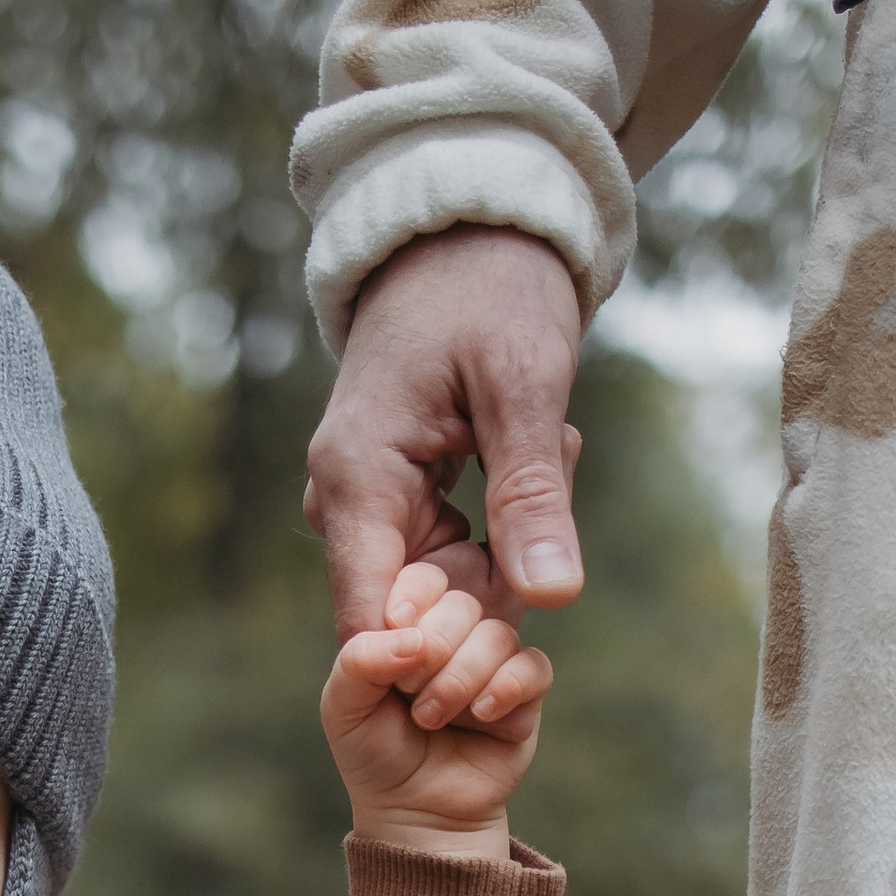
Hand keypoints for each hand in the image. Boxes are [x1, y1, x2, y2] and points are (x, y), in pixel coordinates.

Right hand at [306, 225, 584, 638]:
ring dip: (512, 539)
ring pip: (447, 591)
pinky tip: (525, 449)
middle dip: (501, 575)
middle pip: (418, 618)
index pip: (368, 626)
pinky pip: (454, 561)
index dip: (433, 660)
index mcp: (355, 480)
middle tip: (551, 461)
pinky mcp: (395, 508)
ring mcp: (365, 510)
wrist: (463, 235)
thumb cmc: (490, 288)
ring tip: (539, 441)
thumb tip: (552, 601)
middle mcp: (343, 506)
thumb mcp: (525, 385)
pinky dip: (506, 525)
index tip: (510, 627)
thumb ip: (533, 494)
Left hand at [322, 560, 551, 854]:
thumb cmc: (375, 755)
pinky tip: (481, 716)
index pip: (424, 577)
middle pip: (463, 602)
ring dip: (461, 678)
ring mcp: (493, 660)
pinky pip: (533, 667)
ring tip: (432, 717)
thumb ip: (359, 660)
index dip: (413, 597)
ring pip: (497, 634)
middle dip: (434, 648)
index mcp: (412, 623)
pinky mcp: (525, 693)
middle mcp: (455, 633)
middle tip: (409, 693)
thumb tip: (413, 638)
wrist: (414, 813)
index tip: (395, 626)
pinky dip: (506, 688)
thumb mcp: (344, 707)